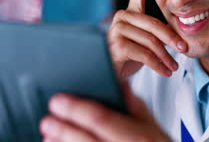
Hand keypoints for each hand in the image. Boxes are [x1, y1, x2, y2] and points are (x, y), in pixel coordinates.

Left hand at [40, 81, 170, 141]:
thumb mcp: (150, 122)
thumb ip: (132, 103)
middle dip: (64, 128)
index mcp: (138, 134)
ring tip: (48, 135)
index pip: (102, 118)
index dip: (77, 109)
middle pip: (87, 138)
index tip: (59, 100)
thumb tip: (117, 82)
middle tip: (48, 119)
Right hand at [107, 0, 187, 78]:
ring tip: (173, 67)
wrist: (111, 77)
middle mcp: (122, 17)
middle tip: (185, 49)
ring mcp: (117, 29)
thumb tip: (181, 34)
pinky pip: (144, 53)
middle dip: (172, 38)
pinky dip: (158, 65)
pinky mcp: (115, 44)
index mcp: (131, 13)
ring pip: (151, 41)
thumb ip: (157, 33)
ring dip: (165, 57)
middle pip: (154, 24)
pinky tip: (165, 71)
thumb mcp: (147, 43)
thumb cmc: (130, 58)